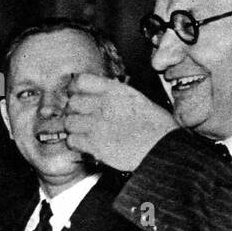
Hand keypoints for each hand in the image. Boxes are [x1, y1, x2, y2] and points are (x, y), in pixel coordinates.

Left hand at [63, 73, 177, 171]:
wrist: (163, 149)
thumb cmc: (157, 127)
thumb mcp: (139, 100)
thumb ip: (116, 95)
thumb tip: (99, 96)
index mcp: (116, 91)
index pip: (80, 81)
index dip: (74, 89)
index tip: (75, 95)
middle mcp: (104, 104)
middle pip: (72, 103)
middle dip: (73, 112)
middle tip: (79, 119)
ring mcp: (98, 124)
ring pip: (69, 123)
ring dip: (73, 129)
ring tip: (82, 133)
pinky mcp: (95, 144)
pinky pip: (72, 141)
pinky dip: (75, 144)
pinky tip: (85, 145)